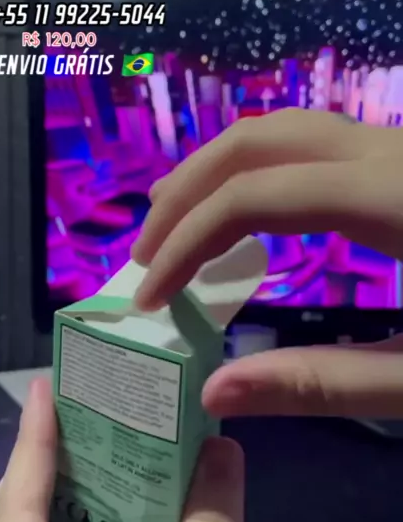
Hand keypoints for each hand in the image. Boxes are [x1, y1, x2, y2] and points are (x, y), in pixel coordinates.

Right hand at [131, 109, 402, 419]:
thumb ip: (325, 383)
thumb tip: (214, 391)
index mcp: (393, 199)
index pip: (255, 196)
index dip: (187, 241)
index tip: (149, 298)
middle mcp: (388, 152)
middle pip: (256, 142)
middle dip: (186, 194)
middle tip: (143, 254)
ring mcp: (394, 148)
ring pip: (282, 129)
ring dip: (216, 170)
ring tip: (174, 221)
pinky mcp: (397, 160)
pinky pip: (310, 141)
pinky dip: (257, 166)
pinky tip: (243, 206)